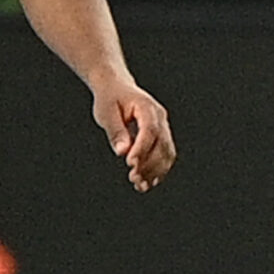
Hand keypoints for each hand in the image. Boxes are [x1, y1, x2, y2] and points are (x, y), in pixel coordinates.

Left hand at [92, 71, 175, 190]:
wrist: (116, 88)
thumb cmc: (110, 98)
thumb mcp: (106, 112)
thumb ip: (115, 131)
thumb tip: (122, 152)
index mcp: (147, 107)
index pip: (150, 130)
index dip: (142, 149)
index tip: (130, 164)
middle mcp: (160, 117)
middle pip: (162, 145)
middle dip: (149, 165)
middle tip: (132, 178)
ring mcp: (163, 127)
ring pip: (167, 153)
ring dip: (155, 171)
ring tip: (139, 185)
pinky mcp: (161, 137)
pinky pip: (165, 156)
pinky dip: (157, 171)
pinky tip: (146, 183)